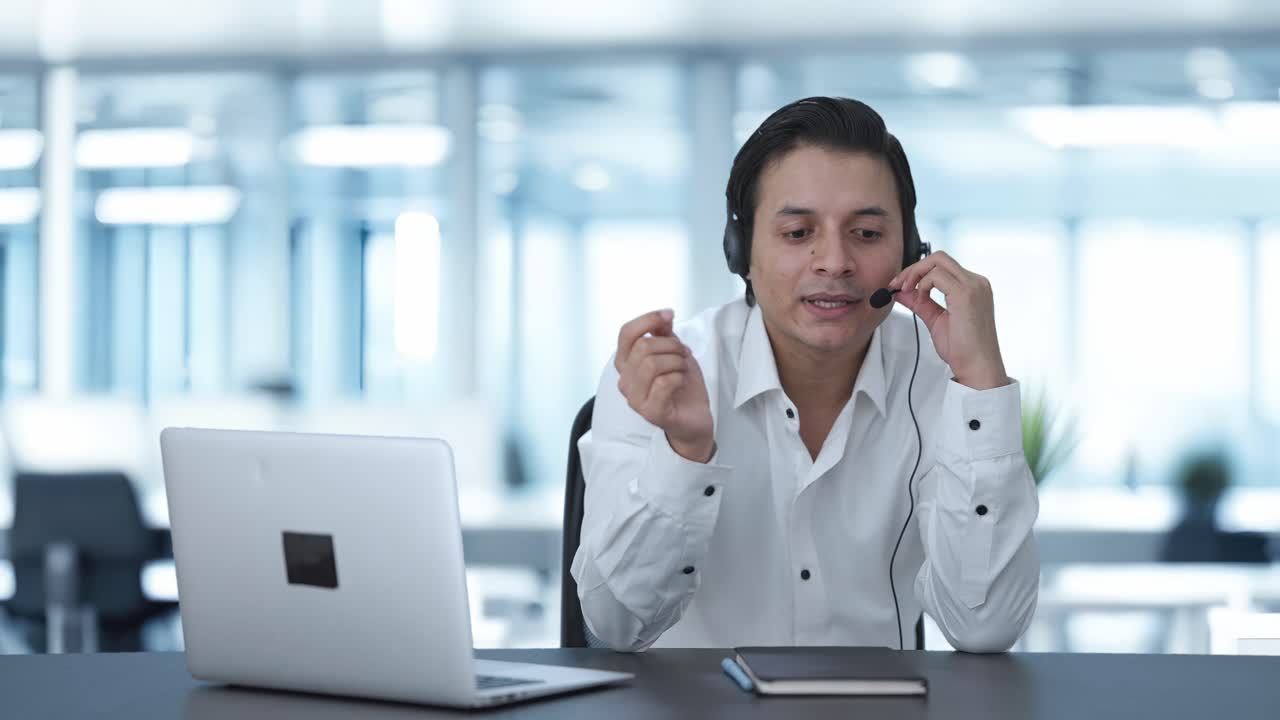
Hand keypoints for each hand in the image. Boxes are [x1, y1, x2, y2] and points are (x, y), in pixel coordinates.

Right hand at [615, 309, 714, 462]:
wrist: (695, 417)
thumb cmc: (681, 386)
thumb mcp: (674, 353)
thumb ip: (665, 334)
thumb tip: (663, 315)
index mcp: (626, 364)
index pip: (626, 333)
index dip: (648, 319)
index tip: (669, 315)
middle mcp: (625, 381)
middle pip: (643, 347)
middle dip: (671, 345)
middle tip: (684, 354)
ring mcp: (635, 398)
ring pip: (652, 364)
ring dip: (676, 361)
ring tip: (683, 368)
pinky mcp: (650, 412)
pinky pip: (663, 383)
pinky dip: (679, 377)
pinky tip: (682, 381)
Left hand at [888, 251, 1009, 390]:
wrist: (977, 367)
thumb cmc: (963, 350)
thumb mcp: (936, 320)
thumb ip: (920, 303)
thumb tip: (902, 292)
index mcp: (973, 287)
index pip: (942, 266)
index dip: (918, 272)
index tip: (900, 285)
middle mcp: (976, 282)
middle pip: (939, 257)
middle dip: (913, 268)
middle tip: (898, 284)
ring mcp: (973, 286)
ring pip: (937, 260)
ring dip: (915, 274)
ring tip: (907, 292)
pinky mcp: (965, 294)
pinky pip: (936, 275)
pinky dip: (922, 284)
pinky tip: (920, 299)